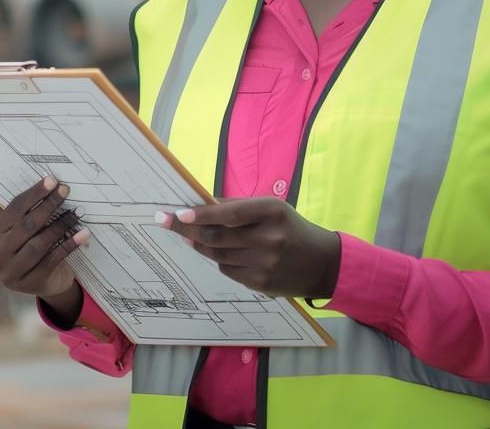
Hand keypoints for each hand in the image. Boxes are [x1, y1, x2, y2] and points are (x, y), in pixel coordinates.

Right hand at [0, 177, 89, 305]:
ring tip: (75, 214)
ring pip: (38, 244)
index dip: (34, 194)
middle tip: (65, 192)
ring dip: (60, 226)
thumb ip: (30, 212)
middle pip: (26, 225)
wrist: (47, 282)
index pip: (14, 209)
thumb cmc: (36, 247)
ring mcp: (11, 272)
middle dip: (48, 206)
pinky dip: (68, 245)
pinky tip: (81, 234)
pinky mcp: (30, 283)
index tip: (52, 181)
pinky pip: (52, 260)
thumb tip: (52, 184)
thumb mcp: (27, 231)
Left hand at [158, 197, 339, 298]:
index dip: (201, 215)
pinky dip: (219, 259)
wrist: (323, 264)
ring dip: (199, 244)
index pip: (229, 214)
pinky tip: (218, 252)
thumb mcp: (272, 209)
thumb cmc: (291, 228)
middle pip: (217, 236)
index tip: (178, 213)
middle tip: (166, 222)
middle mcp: (269, 238)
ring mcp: (264, 264)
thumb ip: (239, 208)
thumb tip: (201, 206)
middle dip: (187, 229)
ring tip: (188, 236)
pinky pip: (227, 270)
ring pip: (218, 254)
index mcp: (272, 212)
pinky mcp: (260, 284)